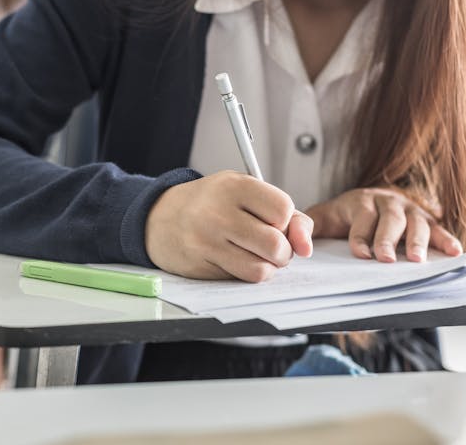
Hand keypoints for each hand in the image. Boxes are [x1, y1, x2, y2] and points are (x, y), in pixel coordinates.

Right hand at [145, 171, 313, 282]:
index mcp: (234, 186)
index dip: (286, 222)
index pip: (283, 210)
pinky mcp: (199, 265)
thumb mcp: (246, 192)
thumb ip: (287, 214)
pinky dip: (246, 274)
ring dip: (267, 267)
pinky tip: (236, 260)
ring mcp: (206, 241)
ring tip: (255, 254)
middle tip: (271, 246)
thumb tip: (306, 246)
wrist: (159, 218)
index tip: (274, 221)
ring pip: (260, 269)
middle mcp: (218, 212)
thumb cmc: (209, 203)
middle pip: (275, 245)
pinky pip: (240, 279)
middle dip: (282, 251)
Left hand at [306, 187, 462, 262]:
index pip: (362, 217)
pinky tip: (454, 252)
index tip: (360, 254)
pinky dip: (446, 239)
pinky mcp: (426, 219)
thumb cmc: (340, 217)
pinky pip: (438, 228)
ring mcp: (409, 209)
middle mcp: (387, 202)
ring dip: (418, 241)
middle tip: (385, 259)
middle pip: (390, 220)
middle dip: (387, 240)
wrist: (361, 204)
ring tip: (417, 260)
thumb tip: (299, 243)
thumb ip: (307, 228)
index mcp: (360, 201)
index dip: (361, 236)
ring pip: (416, 223)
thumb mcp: (321, 219)